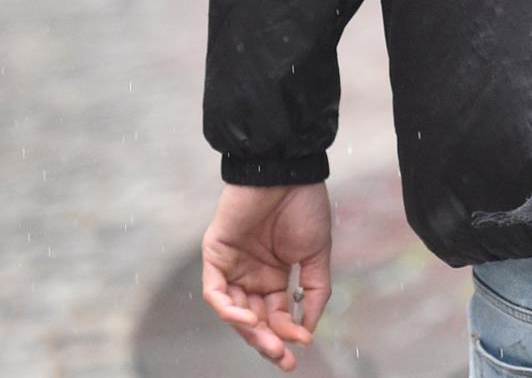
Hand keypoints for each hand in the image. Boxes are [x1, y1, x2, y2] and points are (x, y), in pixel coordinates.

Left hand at [201, 182, 332, 369]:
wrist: (287, 173)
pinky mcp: (215, 256)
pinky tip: (248, 318)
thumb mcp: (317, 255)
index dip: (288, 333)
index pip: (276, 316)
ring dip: (250, 332)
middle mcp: (251, 276)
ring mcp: (232, 267)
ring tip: (270, 344)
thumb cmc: (304, 206)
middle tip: (284, 359)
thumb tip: (309, 330)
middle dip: (267, 342)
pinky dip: (228, 310)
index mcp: (274, 276)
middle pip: (253, 320)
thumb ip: (314, 291)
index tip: (305, 344)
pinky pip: (215, 293)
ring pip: (234, 312)